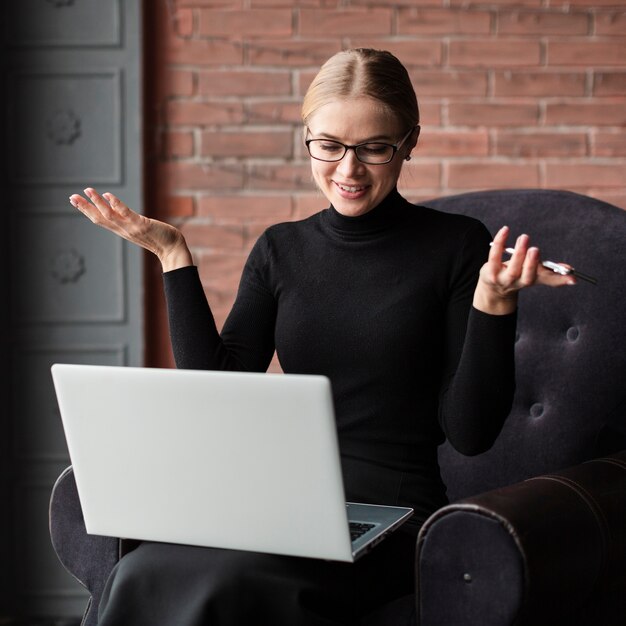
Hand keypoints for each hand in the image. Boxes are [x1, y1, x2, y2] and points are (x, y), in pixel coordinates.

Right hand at [69, 188, 192, 270]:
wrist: (172, 249)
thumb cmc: (159, 238)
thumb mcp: (139, 228)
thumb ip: (128, 220)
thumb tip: (117, 206)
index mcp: (122, 230)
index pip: (100, 220)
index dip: (86, 211)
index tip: (74, 201)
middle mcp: (123, 230)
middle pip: (100, 219)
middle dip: (85, 208)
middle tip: (71, 197)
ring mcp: (131, 228)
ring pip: (109, 216)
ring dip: (97, 203)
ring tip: (88, 190)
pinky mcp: (141, 224)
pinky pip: (126, 213)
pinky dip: (116, 204)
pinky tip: (108, 195)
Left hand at [473, 225, 574, 314]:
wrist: (493, 289)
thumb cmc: (517, 277)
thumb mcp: (534, 275)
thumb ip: (552, 272)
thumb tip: (570, 270)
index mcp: (532, 280)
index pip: (548, 280)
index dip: (560, 279)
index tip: (573, 278)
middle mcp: (519, 282)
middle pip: (527, 275)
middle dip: (531, 263)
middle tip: (535, 249)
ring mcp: (503, 278)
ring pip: (512, 268)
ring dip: (518, 253)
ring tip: (524, 238)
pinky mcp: (490, 271)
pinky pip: (495, 256)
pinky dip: (500, 242)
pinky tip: (505, 230)